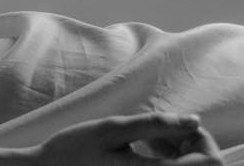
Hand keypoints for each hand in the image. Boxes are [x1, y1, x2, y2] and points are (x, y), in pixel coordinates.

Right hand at [28, 113, 222, 165]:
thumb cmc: (74, 150)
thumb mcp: (112, 129)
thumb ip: (154, 125)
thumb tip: (192, 121)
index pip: (208, 161)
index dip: (198, 138)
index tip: (177, 123)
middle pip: (200, 165)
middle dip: (187, 142)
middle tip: (160, 128)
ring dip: (176, 149)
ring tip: (148, 136)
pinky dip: (164, 158)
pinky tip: (144, 147)